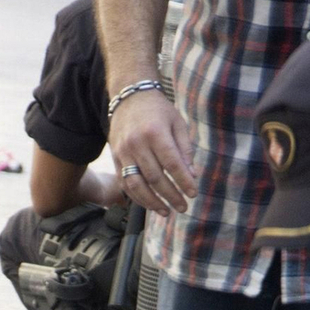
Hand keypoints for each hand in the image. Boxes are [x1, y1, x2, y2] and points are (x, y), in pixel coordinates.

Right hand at [108, 90, 197, 216]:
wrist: (130, 97)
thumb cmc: (159, 111)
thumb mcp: (178, 123)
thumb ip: (185, 149)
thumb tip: (191, 175)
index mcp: (155, 132)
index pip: (171, 163)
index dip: (183, 181)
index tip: (193, 194)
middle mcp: (137, 143)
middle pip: (155, 177)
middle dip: (171, 195)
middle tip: (183, 207)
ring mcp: (123, 152)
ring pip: (137, 185)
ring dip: (152, 202)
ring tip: (166, 212)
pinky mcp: (115, 158)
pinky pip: (125, 183)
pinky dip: (137, 197)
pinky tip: (150, 204)